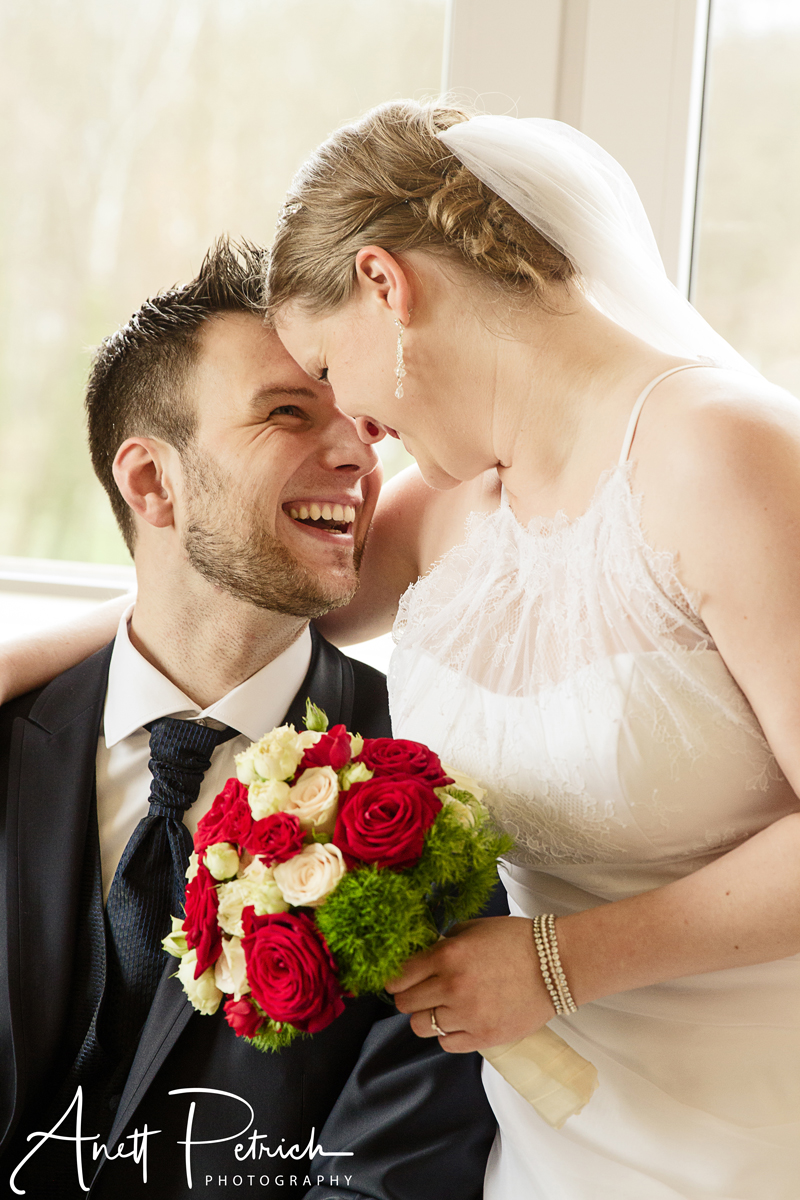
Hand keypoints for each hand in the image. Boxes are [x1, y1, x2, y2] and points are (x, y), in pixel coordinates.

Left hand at [385, 916, 554, 1052]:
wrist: (556, 965)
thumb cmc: (516, 942)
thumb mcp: (473, 929)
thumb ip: (443, 944)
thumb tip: (421, 957)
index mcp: (447, 955)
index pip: (399, 977)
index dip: (395, 979)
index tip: (399, 980)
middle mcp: (453, 987)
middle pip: (405, 1004)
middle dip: (409, 996)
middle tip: (421, 992)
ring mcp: (468, 1015)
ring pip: (421, 1026)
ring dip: (427, 1016)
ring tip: (443, 1006)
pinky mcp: (484, 1037)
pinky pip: (446, 1043)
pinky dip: (449, 1033)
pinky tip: (461, 1019)